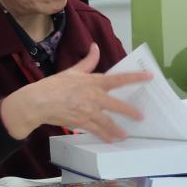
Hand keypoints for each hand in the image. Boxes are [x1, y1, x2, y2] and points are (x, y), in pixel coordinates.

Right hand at [1, 43, 151, 141]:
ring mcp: (88, 111)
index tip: (150, 76)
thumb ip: (88, 61)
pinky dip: (104, 135)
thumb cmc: (54, 85)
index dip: (136, 77)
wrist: (37, 102)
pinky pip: (96, 130)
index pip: (119, 78)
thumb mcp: (72, 71)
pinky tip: (111, 140)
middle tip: (141, 117)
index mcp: (93, 82)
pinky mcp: (81, 122)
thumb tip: (95, 46)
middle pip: (117, 105)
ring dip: (118, 129)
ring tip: (126, 135)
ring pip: (108, 122)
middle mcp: (94, 97)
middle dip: (130, 112)